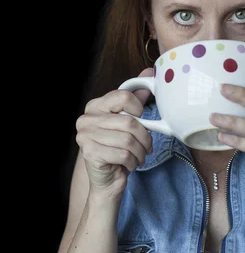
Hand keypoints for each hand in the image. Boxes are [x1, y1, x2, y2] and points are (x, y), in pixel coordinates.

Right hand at [76, 68, 153, 195]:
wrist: (107, 180)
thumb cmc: (118, 150)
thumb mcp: (127, 122)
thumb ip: (135, 99)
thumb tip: (150, 73)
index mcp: (95, 106)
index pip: (124, 96)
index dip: (139, 110)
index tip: (142, 121)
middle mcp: (86, 118)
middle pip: (130, 122)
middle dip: (145, 138)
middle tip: (147, 147)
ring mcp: (85, 136)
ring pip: (128, 140)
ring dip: (140, 152)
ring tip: (139, 157)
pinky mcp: (89, 153)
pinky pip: (123, 154)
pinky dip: (133, 162)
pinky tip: (131, 164)